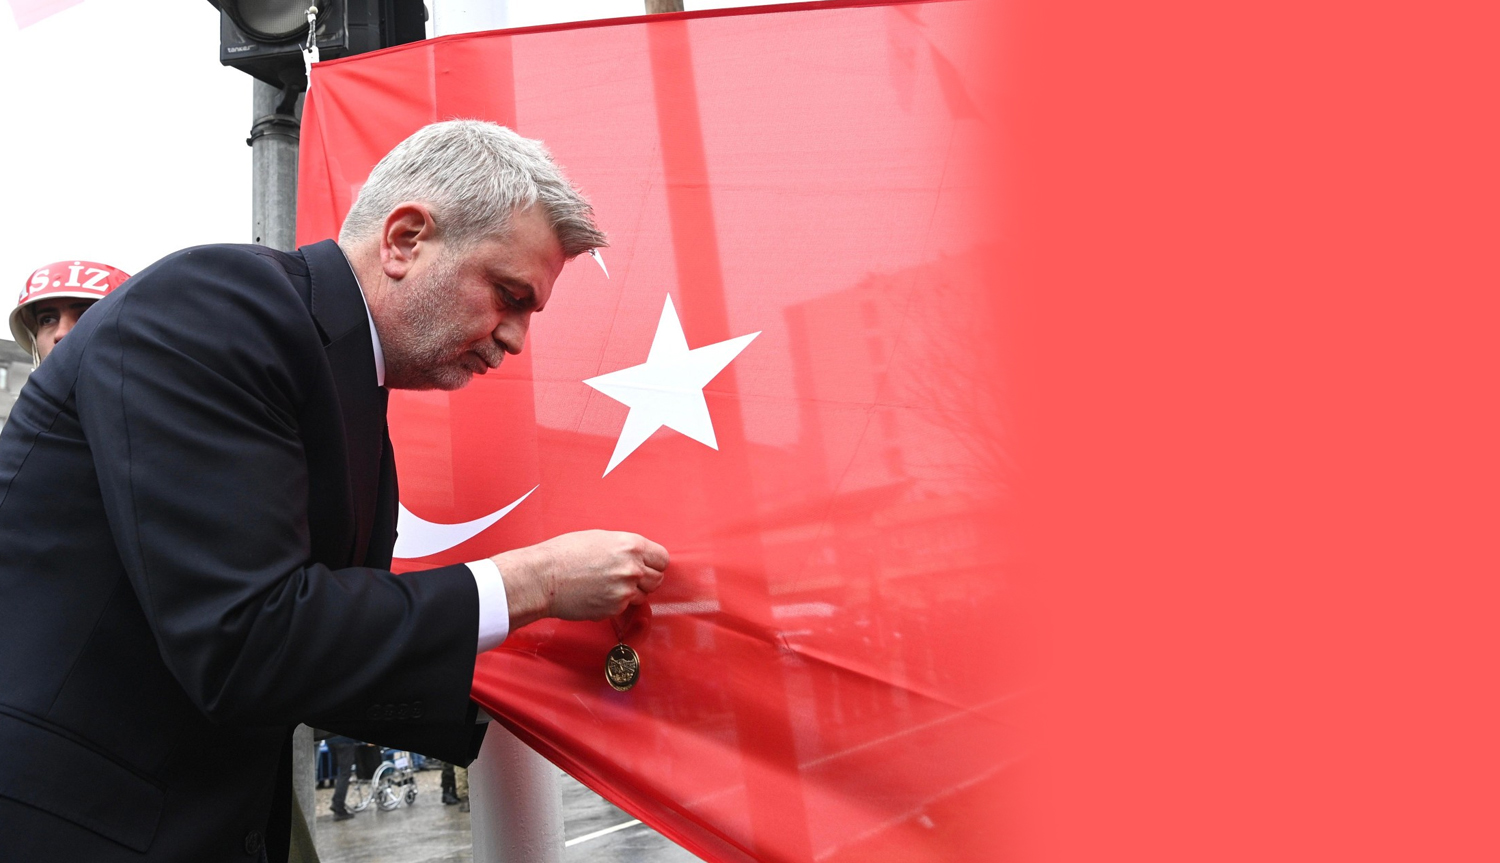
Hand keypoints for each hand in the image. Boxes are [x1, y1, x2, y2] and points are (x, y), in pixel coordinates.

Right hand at [490, 530, 668, 630]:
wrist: (543, 577)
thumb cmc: (565, 554)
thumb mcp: (601, 538)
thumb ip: (626, 549)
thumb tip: (640, 558)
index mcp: (631, 545)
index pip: (662, 559)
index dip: (655, 563)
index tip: (649, 566)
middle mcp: (632, 568)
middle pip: (657, 579)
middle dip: (645, 579)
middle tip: (627, 577)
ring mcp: (625, 590)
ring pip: (643, 595)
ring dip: (631, 593)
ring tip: (609, 585)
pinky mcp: (614, 608)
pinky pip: (625, 607)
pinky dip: (616, 603)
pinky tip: (599, 594)